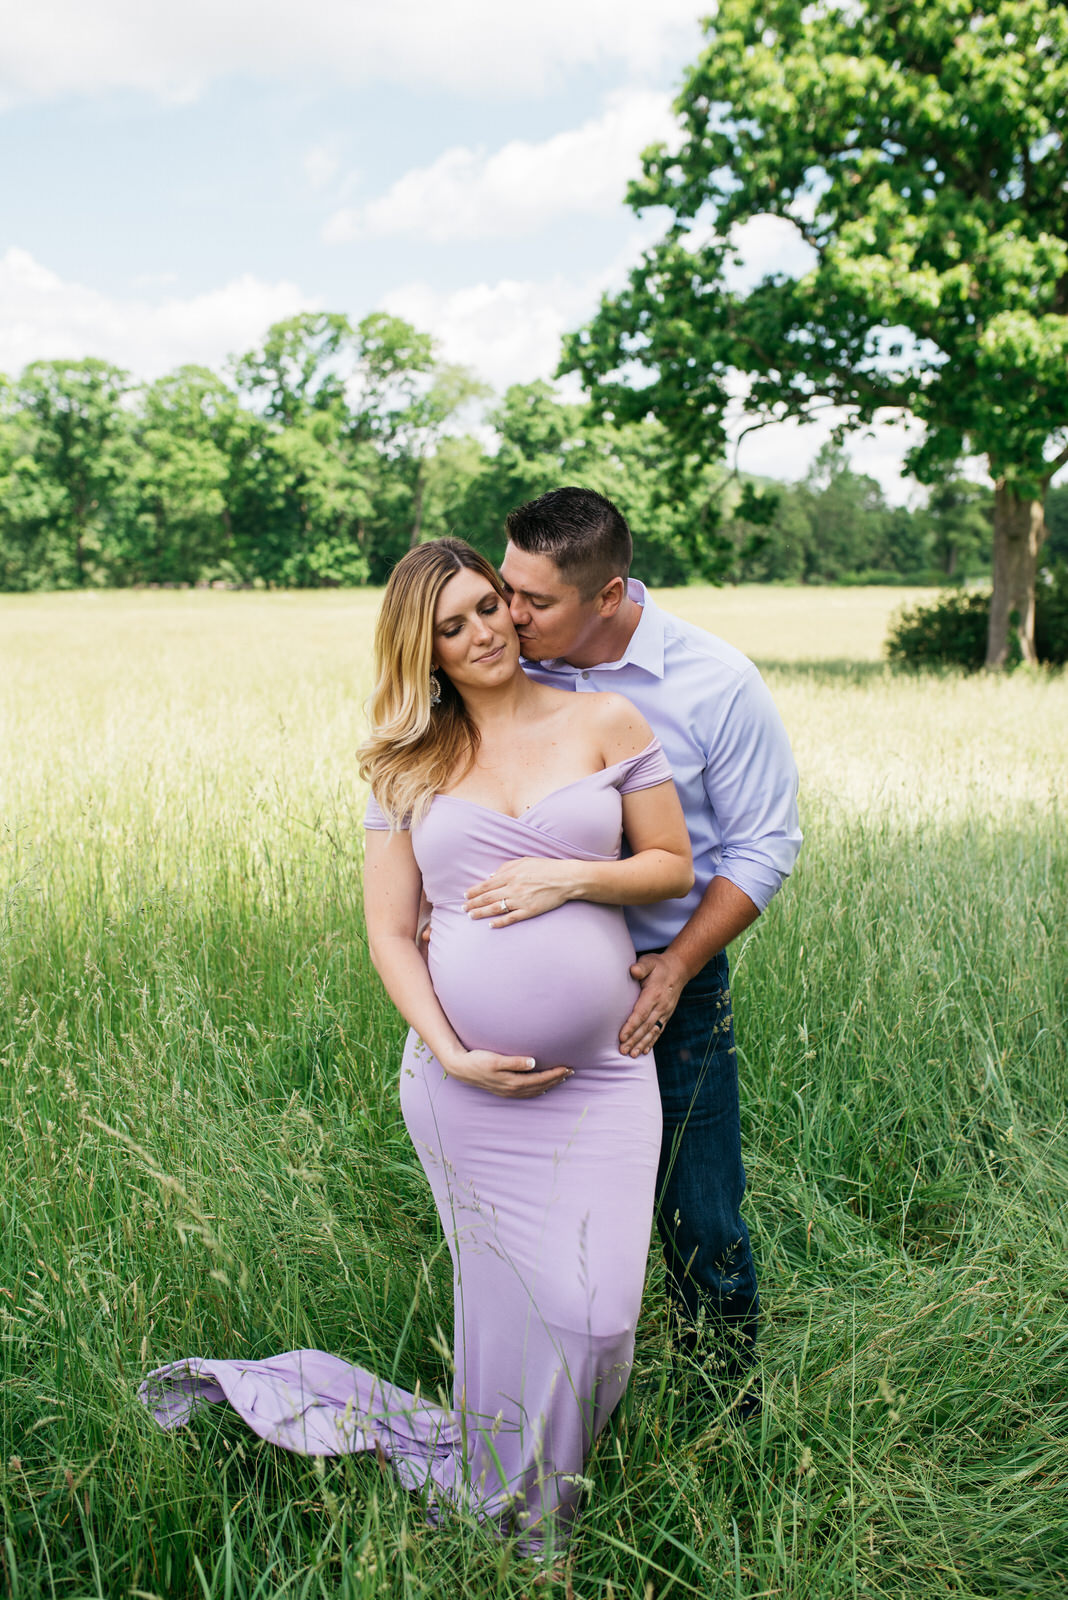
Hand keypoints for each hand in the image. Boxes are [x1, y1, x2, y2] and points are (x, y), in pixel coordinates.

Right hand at [446, 1050, 573, 1098]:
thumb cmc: (477, 1060)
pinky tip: (541, 1087)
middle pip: (540, 1086)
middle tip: (571, 1071)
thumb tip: (534, 1063)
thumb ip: (515, 1062)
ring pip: (534, 1090)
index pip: (540, 1079)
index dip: (555, 1074)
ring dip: (549, 1084)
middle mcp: (512, 1089)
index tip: (567, 1067)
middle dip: (556, 1079)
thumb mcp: (496, 1059)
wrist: (460, 1068)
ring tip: (561, 1078)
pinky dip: (537, 1090)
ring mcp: (507, 1091)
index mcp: (513, 1082)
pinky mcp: (503, 1089)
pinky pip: (526, 1093)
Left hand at [464, 858, 576, 926]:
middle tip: (463, 908)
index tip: (465, 896)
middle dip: (473, 903)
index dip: (473, 891)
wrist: (566, 878)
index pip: (486, 885)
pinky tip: (490, 925)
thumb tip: (491, 876)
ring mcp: (520, 901)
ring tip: (471, 916)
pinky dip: (499, 922)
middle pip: (487, 898)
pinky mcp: (529, 911)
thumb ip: (506, 867)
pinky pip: (510, 918)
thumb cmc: (546, 867)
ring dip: (481, 913)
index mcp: (510, 875)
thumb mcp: (524, 861)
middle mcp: (512, 888)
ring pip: (495, 909)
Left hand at [619, 950, 687, 1056]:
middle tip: (622, 1050)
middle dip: (634, 1040)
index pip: (641, 1013)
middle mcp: (661, 1006)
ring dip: (642, 1044)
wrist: (679, 969)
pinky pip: (658, 1031)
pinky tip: (644, 1051)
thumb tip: (633, 970)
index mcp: (654, 994)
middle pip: (645, 1026)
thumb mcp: (650, 962)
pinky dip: (651, 1041)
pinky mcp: (666, 1015)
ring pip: (652, 1031)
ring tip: (632, 1054)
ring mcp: (665, 1012)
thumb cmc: (659, 966)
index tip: (621, 1037)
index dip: (631, 1026)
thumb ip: (641, 967)